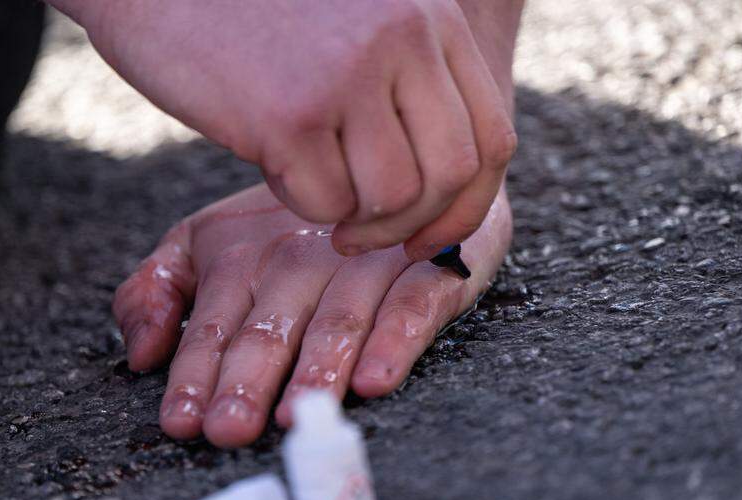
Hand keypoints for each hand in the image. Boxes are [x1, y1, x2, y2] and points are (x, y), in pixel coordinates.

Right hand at [58, 0, 518, 260]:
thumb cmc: (250, 12)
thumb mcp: (355, 24)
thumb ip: (408, 82)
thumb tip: (446, 185)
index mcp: (429, 19)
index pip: (491, 137)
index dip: (467, 204)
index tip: (428, 233)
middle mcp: (402, 41)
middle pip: (452, 175)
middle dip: (415, 225)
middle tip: (366, 236)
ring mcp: (348, 76)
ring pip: (392, 198)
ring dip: (355, 221)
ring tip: (315, 192)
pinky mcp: (290, 115)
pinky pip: (325, 202)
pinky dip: (302, 203)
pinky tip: (272, 164)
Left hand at [112, 183, 511, 446]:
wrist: (393, 166)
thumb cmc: (290, 227)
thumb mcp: (208, 246)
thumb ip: (159, 292)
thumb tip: (141, 354)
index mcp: (240, 258)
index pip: (213, 325)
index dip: (195, 374)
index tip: (181, 421)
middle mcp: (298, 260)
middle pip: (271, 328)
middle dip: (247, 380)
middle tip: (230, 429)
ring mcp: (365, 262)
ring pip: (338, 321)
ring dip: (317, 370)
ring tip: (298, 415)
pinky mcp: (427, 267)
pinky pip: (412, 305)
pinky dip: (396, 341)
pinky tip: (375, 378)